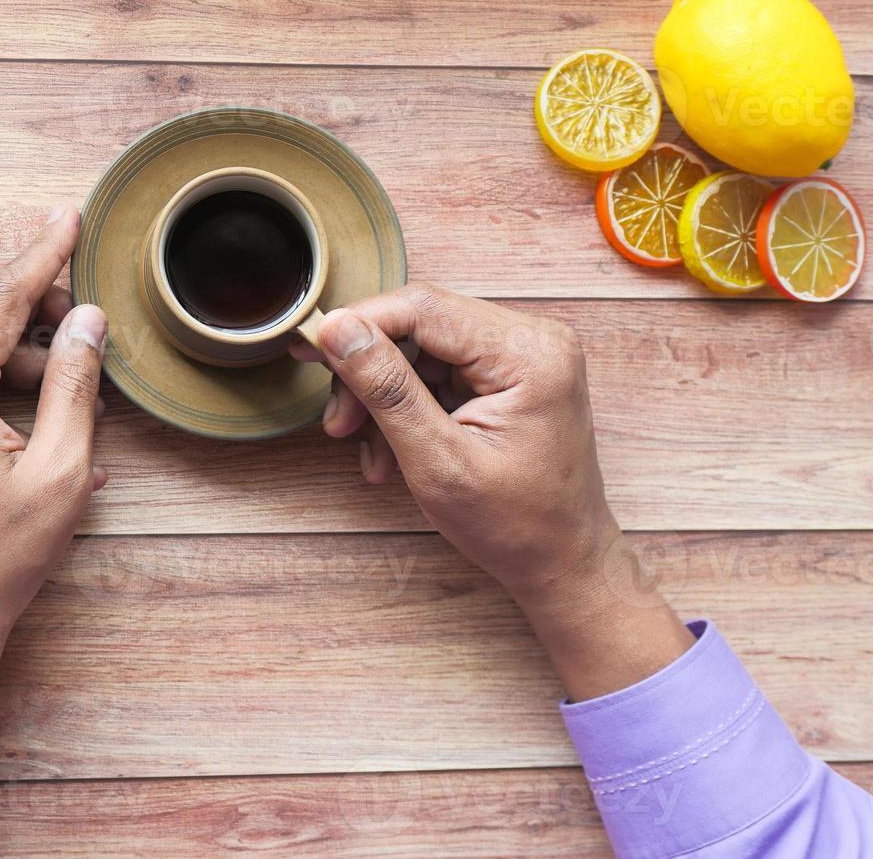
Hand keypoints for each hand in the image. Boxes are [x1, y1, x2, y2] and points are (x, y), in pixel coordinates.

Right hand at [298, 283, 691, 699]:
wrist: (562, 564)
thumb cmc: (516, 525)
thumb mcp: (437, 461)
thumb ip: (386, 388)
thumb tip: (338, 329)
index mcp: (528, 354)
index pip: (424, 307)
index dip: (359, 323)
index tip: (310, 347)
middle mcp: (531, 340)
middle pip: (419, 325)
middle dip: (370, 373)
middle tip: (338, 422)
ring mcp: (521, 356)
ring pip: (421, 351)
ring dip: (383, 397)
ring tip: (369, 451)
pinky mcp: (507, 376)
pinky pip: (438, 372)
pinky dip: (407, 407)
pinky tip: (392, 451)